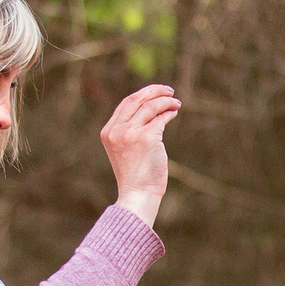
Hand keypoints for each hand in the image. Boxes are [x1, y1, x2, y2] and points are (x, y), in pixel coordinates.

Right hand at [101, 83, 179, 228]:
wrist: (138, 194)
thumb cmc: (135, 175)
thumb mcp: (125, 149)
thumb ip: (130, 130)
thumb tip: (152, 110)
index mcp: (108, 132)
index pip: (125, 104)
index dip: (142, 95)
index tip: (155, 93)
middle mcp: (117, 130)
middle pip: (136, 99)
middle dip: (154, 91)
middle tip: (169, 91)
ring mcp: (131, 133)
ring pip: (151, 106)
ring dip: (166, 102)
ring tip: (176, 103)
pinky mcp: (147, 138)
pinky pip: (161, 118)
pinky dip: (169, 113)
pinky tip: (174, 113)